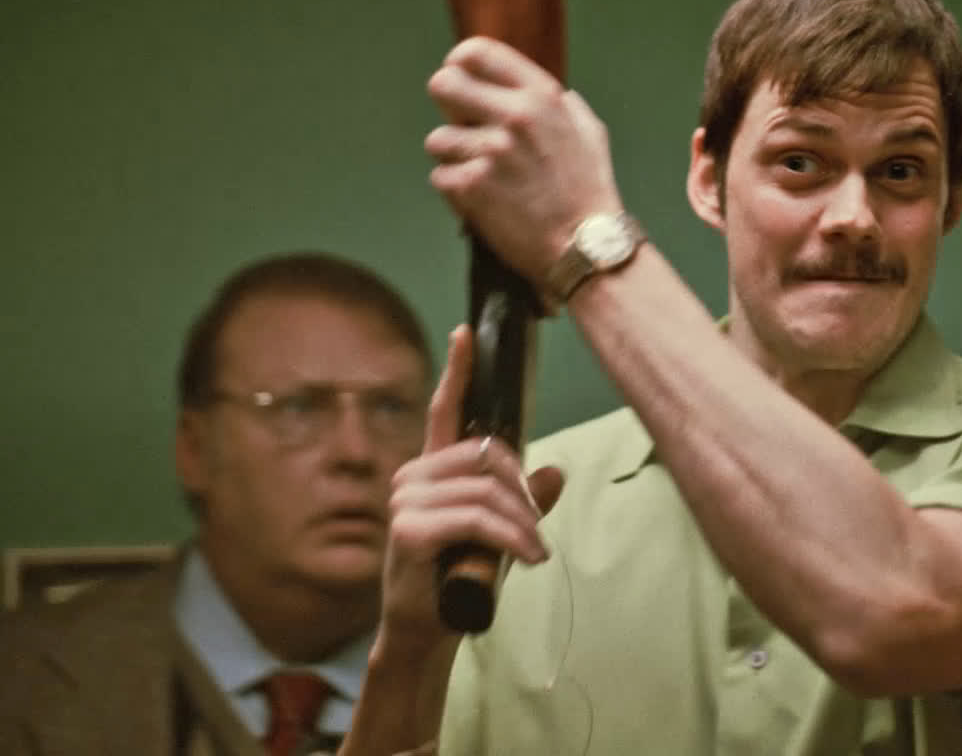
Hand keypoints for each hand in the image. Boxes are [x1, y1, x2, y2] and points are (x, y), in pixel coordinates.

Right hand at [378, 324, 565, 654]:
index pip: (444, 410)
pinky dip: (511, 538)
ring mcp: (406, 501)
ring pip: (488, 490)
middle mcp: (413, 476)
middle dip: (523, 492)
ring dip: (523, 524)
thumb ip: (524, 502)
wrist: (426, 630)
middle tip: (535, 531)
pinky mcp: (409, 529)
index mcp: (432, 470)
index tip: (466, 332)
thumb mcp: (500, 535)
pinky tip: (526, 558)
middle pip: (487, 455)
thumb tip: (556, 470)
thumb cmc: (459, 578)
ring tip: (533, 553)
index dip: (457, 370)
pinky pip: (477, 519)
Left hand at [425, 36, 623, 284]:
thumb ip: (558, 103)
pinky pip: (440, 177)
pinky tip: (483, 200)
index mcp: (541, 96)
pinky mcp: (472, 186)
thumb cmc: (589, 191)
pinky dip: (456, 191)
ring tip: (483, 176)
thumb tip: (532, 90)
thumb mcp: (588, 131)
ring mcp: (491, 151)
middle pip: (443, 84)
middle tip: (461, 125)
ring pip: (437, 140)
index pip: (477, 52)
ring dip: (454, 158)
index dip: (459, 62)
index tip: (460, 76)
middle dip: (447, 104)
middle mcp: (514, 116)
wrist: (584, 247)